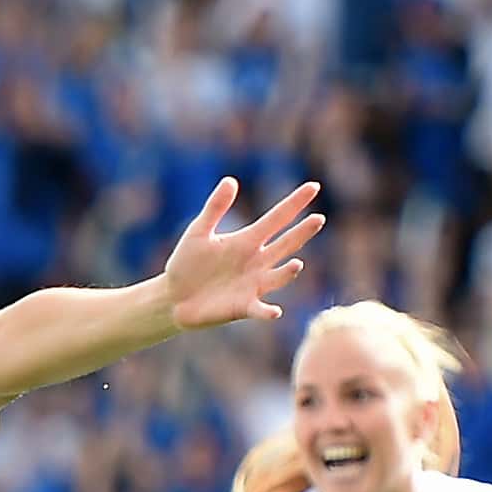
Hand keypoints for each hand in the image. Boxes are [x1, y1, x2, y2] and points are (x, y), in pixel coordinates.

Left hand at [160, 178, 323, 334]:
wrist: (172, 297)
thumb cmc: (187, 263)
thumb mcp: (199, 232)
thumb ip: (215, 208)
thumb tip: (231, 180)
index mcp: (247, 240)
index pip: (277, 218)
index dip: (295, 203)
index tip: (314, 186)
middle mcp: (256, 261)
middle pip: (285, 245)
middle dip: (301, 233)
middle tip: (318, 219)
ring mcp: (253, 285)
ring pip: (278, 276)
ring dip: (287, 273)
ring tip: (296, 265)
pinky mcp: (243, 307)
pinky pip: (259, 309)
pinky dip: (267, 311)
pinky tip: (274, 311)